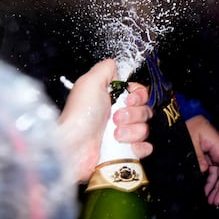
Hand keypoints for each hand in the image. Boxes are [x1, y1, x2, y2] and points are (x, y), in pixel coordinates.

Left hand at [60, 59, 152, 182]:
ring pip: (145, 129)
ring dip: (132, 131)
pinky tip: (125, 146)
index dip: (139, 95)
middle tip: (115, 118)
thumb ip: (105, 69)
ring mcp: (122, 136)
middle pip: (144, 110)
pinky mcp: (124, 153)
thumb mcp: (89, 82)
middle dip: (133, 114)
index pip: (140, 93)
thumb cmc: (80, 115)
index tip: (128, 99)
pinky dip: (138, 147)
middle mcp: (118, 117)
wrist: (73, 147)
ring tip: (115, 135)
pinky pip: (144, 148)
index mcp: (112, 99)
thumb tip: (115, 64)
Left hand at [185, 115, 218, 204]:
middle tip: (215, 202)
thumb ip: (198, 155)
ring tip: (211, 200)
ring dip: (215, 187)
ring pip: (218, 173)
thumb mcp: (190, 140)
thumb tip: (204, 170)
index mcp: (217, 144)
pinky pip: (211, 170)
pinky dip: (209, 181)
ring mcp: (213, 153)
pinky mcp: (207, 156)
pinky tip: (206, 191)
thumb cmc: (186, 128)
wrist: (181, 120)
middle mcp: (218, 150)